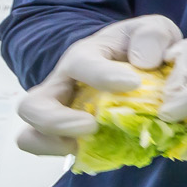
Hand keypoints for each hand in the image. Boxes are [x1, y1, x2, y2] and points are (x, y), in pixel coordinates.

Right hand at [16, 15, 183, 155]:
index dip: (102, 74)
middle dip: (56, 120)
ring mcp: (61, 113)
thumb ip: (153, 35)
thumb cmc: (142, 47)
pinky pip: (53, 152)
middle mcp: (63, 85)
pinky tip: (97, 151)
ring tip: (88, 142)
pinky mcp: (71, 136)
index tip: (132, 83)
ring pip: (32, 134)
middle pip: (32, 106)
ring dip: (55, 144)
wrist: (139, 65)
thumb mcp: (154, 31)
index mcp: (85, 55)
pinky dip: (69, 155)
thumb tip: (143, 61)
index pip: (81, 63)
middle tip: (91, 126)